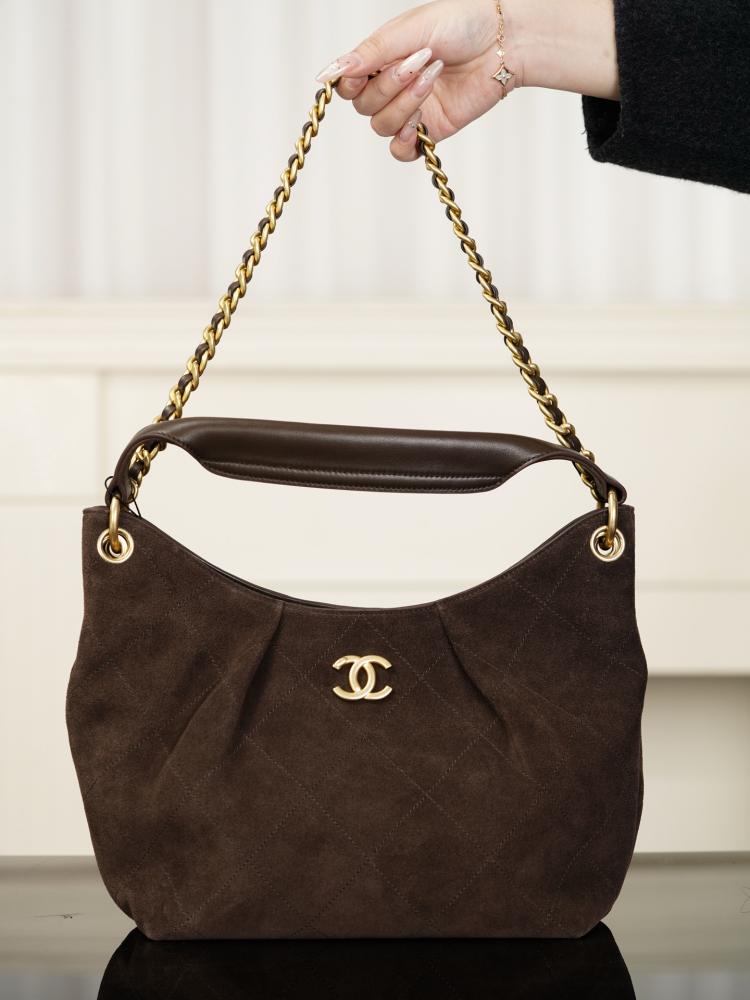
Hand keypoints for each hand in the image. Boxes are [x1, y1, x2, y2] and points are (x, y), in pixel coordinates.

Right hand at [315, 0, 618, 161]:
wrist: (504, 42)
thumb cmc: (461, 24)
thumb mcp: (408, 31)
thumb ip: (368, 54)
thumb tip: (326, 75)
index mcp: (381, 59)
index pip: (346, 85)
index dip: (350, 83)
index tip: (365, 70)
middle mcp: (391, 86)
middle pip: (363, 107)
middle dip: (389, 86)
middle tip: (420, 61)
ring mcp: (410, 110)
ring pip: (382, 127)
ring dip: (405, 104)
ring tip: (433, 76)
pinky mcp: (430, 131)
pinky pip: (400, 151)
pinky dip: (405, 142)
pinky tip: (420, 124)